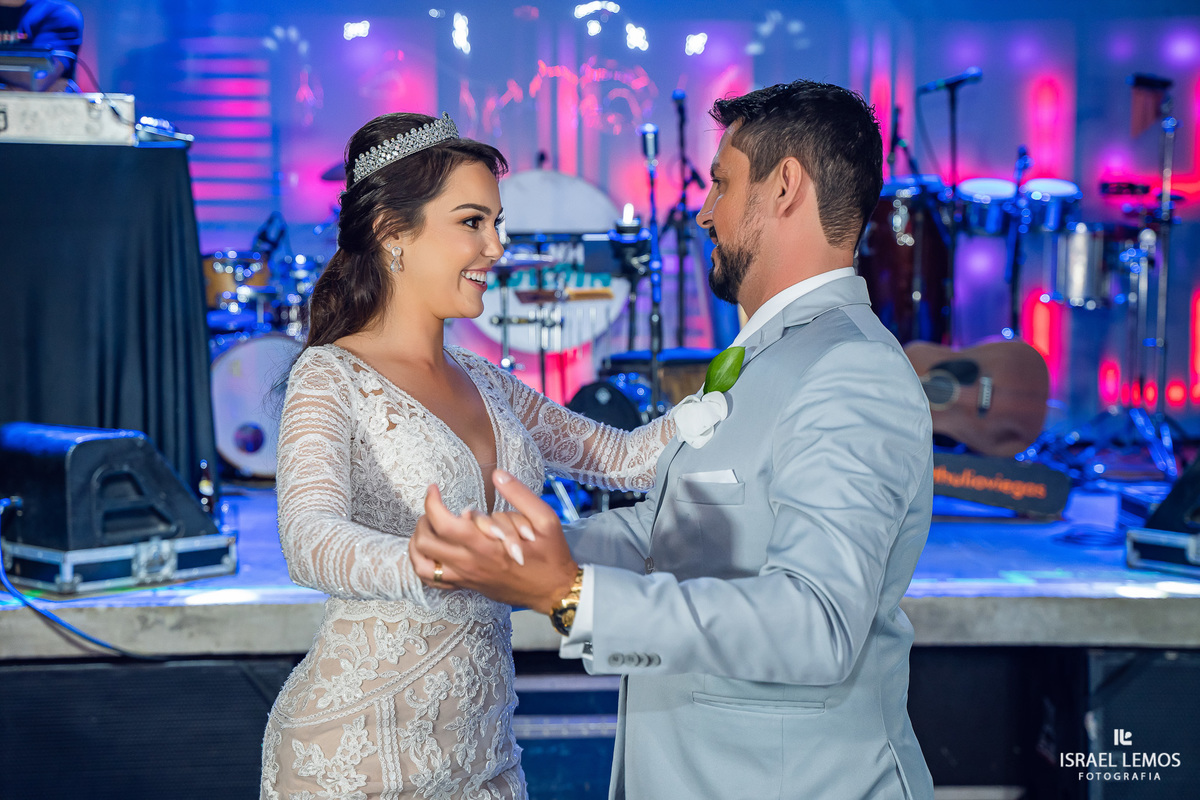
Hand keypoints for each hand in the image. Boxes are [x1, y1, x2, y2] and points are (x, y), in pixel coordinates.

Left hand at [409, 471, 577, 613]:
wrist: (554, 591)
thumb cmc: (551, 555)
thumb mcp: (546, 519)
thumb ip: (520, 494)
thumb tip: (498, 473)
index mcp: (485, 545)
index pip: (443, 523)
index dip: (432, 502)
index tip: (434, 488)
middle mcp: (470, 563)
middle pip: (426, 542)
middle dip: (423, 520)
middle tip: (433, 508)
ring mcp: (466, 578)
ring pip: (422, 565)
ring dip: (417, 544)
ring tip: (427, 528)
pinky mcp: (468, 586)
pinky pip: (433, 581)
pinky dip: (423, 565)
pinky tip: (432, 551)